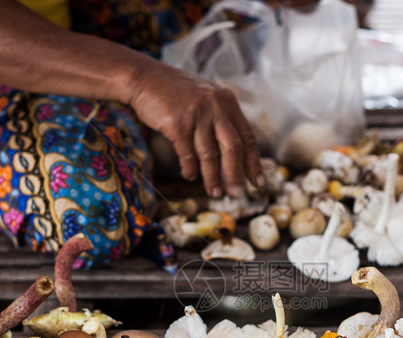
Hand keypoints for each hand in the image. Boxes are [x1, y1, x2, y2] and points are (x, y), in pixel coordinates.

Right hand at [129, 62, 263, 197]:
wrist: (144, 77)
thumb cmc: (175, 93)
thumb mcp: (206, 99)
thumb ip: (221, 120)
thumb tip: (233, 155)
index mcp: (227, 102)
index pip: (247, 136)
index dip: (253, 162)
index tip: (257, 181)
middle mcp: (216, 107)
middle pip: (233, 148)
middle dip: (236, 174)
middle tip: (237, 193)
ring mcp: (197, 115)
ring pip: (210, 154)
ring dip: (212, 177)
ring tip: (214, 192)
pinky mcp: (178, 124)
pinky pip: (187, 154)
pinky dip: (190, 168)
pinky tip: (190, 176)